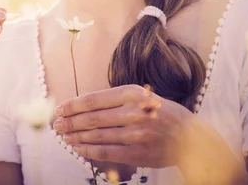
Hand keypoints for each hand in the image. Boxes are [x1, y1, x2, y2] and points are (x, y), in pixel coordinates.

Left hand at [52, 84, 192, 167]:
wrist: (191, 138)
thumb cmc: (161, 113)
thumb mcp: (142, 96)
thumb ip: (117, 99)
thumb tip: (84, 105)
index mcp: (132, 93)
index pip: (94, 99)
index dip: (73, 105)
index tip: (60, 108)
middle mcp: (133, 112)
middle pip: (92, 118)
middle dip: (70, 122)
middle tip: (56, 124)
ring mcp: (135, 134)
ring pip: (97, 136)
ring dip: (76, 136)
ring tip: (64, 136)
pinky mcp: (137, 153)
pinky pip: (106, 152)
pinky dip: (88, 150)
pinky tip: (78, 148)